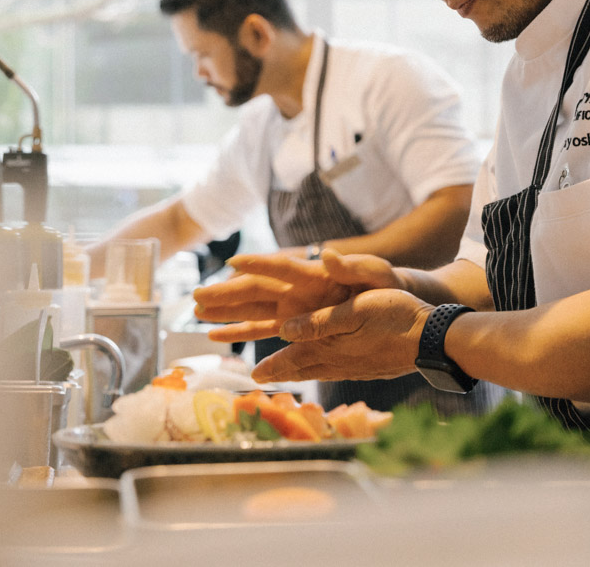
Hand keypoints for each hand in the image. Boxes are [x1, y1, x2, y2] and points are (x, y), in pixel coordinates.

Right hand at [192, 249, 399, 342]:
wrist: (393, 305)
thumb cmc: (385, 284)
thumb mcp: (376, 272)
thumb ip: (354, 266)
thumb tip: (330, 254)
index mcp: (314, 275)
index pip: (281, 267)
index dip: (258, 265)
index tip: (232, 262)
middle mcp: (296, 290)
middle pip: (254, 290)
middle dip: (225, 294)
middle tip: (196, 296)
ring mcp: (292, 309)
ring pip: (251, 310)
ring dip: (224, 312)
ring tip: (197, 313)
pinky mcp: (295, 326)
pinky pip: (261, 330)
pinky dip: (239, 332)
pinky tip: (216, 336)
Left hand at [252, 288, 432, 382]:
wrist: (434, 340)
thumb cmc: (396, 318)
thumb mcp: (355, 311)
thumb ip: (318, 322)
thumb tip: (284, 329)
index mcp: (332, 347)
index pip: (293, 359)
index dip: (272, 365)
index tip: (253, 374)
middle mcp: (341, 362)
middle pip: (303, 369)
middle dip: (280, 373)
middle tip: (260, 379)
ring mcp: (357, 367)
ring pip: (320, 371)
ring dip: (299, 373)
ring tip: (286, 376)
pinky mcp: (371, 367)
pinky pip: (337, 371)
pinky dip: (322, 371)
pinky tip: (326, 369)